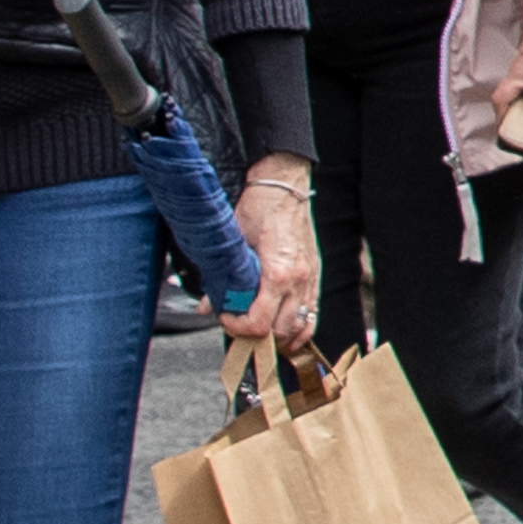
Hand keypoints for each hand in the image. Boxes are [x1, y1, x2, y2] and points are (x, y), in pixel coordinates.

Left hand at [228, 161, 317, 349]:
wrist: (285, 187)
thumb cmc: (259, 210)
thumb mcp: (233, 243)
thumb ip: (221, 278)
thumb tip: (207, 305)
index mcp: (278, 273)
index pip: (259, 322)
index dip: (236, 327)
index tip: (224, 316)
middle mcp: (298, 280)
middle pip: (280, 331)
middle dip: (256, 335)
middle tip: (237, 323)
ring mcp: (310, 278)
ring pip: (301, 327)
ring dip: (279, 336)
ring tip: (259, 331)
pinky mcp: (314, 275)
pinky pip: (313, 313)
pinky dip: (299, 328)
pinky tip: (284, 330)